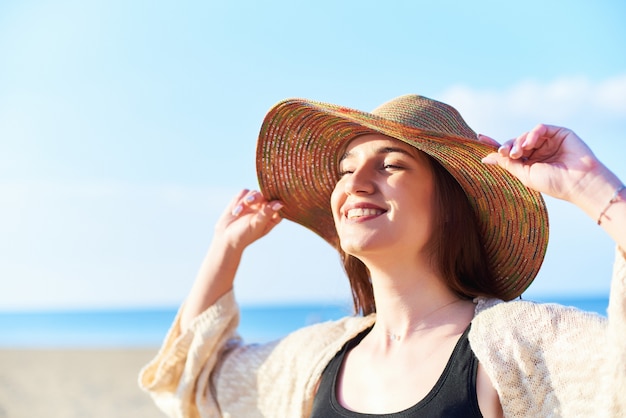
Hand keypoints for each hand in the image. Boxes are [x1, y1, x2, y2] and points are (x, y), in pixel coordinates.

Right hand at [214, 189, 283, 251]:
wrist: (226, 237)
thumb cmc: (244, 235)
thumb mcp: (256, 225)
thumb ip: (267, 213)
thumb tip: (280, 203)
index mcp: (272, 217)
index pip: (279, 204)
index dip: (275, 200)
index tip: (268, 202)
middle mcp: (265, 208)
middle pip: (266, 195)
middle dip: (256, 197)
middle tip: (249, 201)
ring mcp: (254, 203)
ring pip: (254, 192)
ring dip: (245, 201)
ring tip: (237, 212)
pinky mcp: (243, 199)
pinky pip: (244, 192)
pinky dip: (239, 200)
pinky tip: (235, 211)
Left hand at [479, 124, 608, 202]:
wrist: (579, 182)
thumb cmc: (553, 183)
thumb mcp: (524, 174)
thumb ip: (507, 163)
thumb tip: (485, 158)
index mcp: (529, 163)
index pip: (510, 152)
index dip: (496, 145)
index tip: (480, 137)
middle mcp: (538, 152)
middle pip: (515, 142)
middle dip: (507, 146)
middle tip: (505, 152)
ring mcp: (548, 142)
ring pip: (526, 135)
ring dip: (519, 141)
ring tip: (519, 152)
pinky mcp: (559, 133)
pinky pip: (540, 128)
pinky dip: (532, 134)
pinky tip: (529, 143)